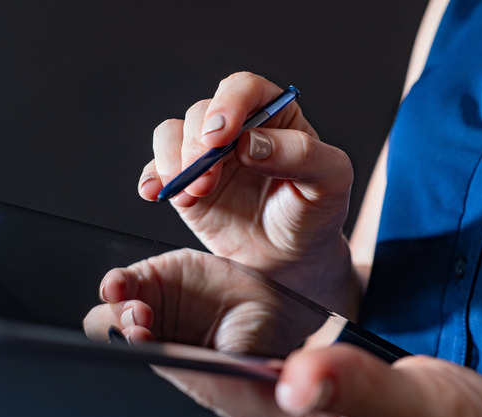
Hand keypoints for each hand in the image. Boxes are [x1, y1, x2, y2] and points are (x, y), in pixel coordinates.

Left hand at [83, 249, 481, 416]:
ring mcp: (273, 372)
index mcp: (284, 412)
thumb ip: (353, 388)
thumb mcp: (413, 407)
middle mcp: (267, 394)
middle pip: (183, 364)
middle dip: (140, 330)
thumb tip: (297, 378)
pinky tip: (172, 283)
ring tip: (127, 282)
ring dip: (157, 311)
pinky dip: (193, 301)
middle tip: (120, 292)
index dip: (156, 352)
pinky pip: (229, 329)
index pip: (201, 383)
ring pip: (196, 343)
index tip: (130, 318)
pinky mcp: (285, 353)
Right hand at [138, 72, 354, 308]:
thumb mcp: (329, 182)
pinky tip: (156, 193)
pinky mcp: (185, 182)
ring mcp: (207, 156)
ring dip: (173, 160)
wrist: (290, 262)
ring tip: (192, 193)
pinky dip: (152, 178)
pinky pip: (157, 169)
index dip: (228, 104)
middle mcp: (236, 129)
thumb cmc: (314, 215)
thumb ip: (301, 154)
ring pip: (172, 133)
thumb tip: (251, 142)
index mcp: (274, 115)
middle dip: (198, 145)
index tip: (220, 136)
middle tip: (207, 179)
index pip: (245, 89)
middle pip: (202, 112)